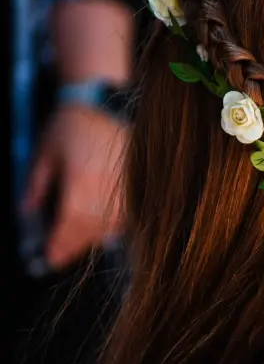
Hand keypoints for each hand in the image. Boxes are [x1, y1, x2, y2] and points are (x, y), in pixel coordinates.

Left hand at [23, 105, 126, 269]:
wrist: (109, 105)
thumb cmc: (73, 126)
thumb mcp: (45, 152)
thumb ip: (35, 185)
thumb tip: (26, 212)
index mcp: (80, 189)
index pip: (68, 231)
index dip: (58, 248)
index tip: (49, 258)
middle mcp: (105, 196)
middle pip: (87, 235)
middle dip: (71, 246)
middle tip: (58, 253)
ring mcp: (124, 195)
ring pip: (106, 230)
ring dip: (89, 237)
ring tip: (75, 236)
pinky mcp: (136, 191)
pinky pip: (122, 219)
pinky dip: (107, 225)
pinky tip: (96, 220)